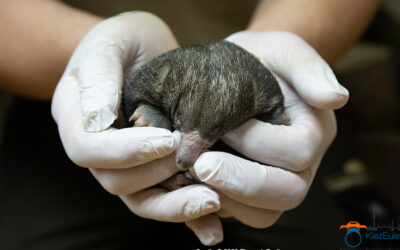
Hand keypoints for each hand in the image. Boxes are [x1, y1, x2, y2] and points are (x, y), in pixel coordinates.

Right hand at [51, 12, 220, 244]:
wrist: (149, 49)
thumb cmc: (127, 40)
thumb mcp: (110, 43)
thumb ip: (99, 77)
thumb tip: (97, 121)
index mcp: (77, 119)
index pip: (88, 150)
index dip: (124, 152)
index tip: (166, 140)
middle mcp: (100, 149)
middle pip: (116, 182)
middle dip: (156, 173)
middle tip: (194, 157)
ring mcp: (127, 164)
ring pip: (142, 200)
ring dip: (177, 205)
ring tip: (213, 200)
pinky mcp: (154, 171)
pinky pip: (166, 200)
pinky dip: (189, 218)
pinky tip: (213, 229)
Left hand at [189, 31, 348, 228]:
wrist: (235, 75)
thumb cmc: (259, 60)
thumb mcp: (282, 50)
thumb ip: (308, 68)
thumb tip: (336, 98)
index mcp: (313, 132)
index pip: (298, 152)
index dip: (258, 142)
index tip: (224, 126)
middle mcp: (302, 165)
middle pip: (287, 193)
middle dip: (241, 182)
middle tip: (199, 165)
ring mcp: (277, 183)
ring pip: (264, 214)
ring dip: (227, 199)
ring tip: (193, 176)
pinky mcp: (251, 194)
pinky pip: (240, 214)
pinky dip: (215, 206)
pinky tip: (190, 184)